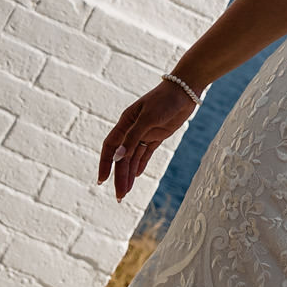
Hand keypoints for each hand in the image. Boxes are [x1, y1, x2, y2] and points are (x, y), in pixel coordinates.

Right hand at [97, 80, 199, 200]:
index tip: (101, 181)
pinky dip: (140, 164)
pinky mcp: (157, 136)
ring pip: (133, 158)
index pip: (110, 147)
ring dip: (129, 175)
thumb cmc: (165, 100)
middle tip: (119, 196)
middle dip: (119, 176)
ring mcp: (145, 133)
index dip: (105, 164)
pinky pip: (146, 153)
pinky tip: (135, 176)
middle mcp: (132, 130)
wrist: (185, 90)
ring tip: (125, 193)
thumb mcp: (149, 117)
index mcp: (125, 123)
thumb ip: (134, 136)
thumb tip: (118, 157)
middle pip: (122, 157)